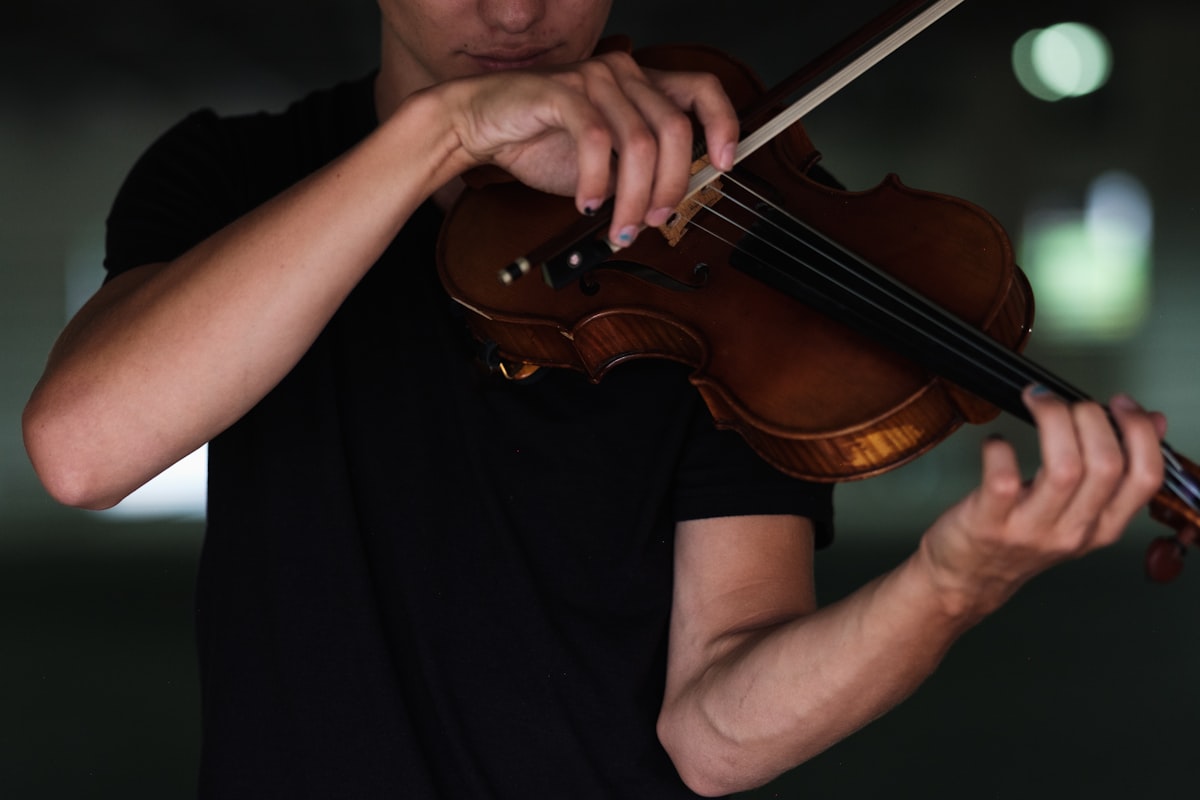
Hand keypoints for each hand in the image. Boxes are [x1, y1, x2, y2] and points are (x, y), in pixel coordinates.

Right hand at [436, 51, 738, 245]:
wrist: (481, 125)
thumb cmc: (541, 142)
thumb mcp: (604, 165)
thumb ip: (638, 175)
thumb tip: (667, 207)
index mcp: (641, 86)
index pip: (702, 90)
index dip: (723, 124)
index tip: (725, 164)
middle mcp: (623, 75)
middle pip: (673, 130)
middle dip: (670, 186)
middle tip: (654, 221)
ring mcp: (594, 80)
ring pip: (638, 143)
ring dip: (633, 197)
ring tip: (618, 227)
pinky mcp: (562, 92)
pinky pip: (596, 141)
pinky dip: (597, 182)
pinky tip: (588, 204)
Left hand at [918, 386, 1165, 617]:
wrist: (967, 579)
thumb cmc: (1019, 539)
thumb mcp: (1078, 511)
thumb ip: (1113, 472)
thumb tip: (1153, 423)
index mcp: (1103, 525)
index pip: (1145, 477)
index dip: (1140, 432)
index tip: (1121, 403)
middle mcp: (1074, 530)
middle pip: (1107, 465)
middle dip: (1091, 416)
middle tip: (1065, 401)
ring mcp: (1032, 529)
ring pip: (1064, 468)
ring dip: (1052, 421)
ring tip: (1036, 402)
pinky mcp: (990, 523)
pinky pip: (1003, 478)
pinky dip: (1000, 449)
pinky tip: (996, 442)